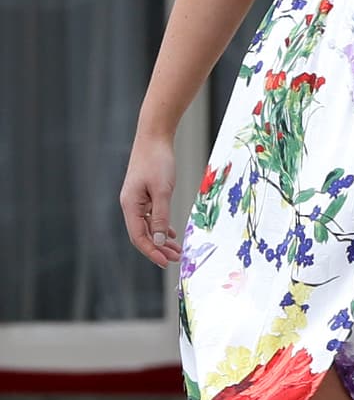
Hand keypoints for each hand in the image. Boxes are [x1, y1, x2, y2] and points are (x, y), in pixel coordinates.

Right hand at [120, 132, 181, 267]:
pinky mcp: (144, 195)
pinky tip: (171, 234)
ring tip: (176, 251)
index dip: (152, 252)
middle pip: (142, 234)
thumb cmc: (157, 161)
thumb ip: (161, 217)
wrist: (154, 137)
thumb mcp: (162, 191)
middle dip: (158, 249)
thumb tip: (159, 241)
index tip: (166, 262)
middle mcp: (130, 205)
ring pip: (148, 227)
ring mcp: (137, 200)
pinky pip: (151, 217)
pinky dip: (161, 227)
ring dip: (161, 240)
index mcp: (130, 205)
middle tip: (176, 259)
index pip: (138, 236)